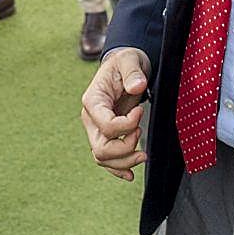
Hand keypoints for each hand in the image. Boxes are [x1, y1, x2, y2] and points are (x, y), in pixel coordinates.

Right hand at [81, 46, 149, 179]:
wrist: (124, 66)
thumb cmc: (125, 62)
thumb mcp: (130, 60)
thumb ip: (133, 72)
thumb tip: (137, 87)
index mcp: (93, 101)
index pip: (106, 126)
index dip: (127, 125)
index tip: (140, 111)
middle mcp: (90, 118)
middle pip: (101, 148)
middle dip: (125, 149)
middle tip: (141, 135)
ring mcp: (96, 129)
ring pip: (102, 158)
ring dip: (124, 162)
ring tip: (143, 156)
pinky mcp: (104, 135)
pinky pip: (105, 159)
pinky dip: (117, 169)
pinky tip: (130, 175)